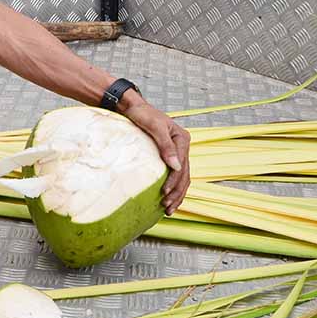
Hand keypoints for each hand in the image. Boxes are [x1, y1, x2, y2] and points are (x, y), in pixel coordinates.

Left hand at [121, 98, 189, 215]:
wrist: (132, 107)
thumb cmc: (142, 114)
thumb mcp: (153, 126)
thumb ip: (166, 145)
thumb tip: (176, 166)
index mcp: (182, 139)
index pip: (181, 167)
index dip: (174, 182)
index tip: (164, 194)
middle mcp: (182, 146)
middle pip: (184, 175)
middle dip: (177, 193)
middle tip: (167, 207)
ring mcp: (176, 152)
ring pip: (182, 178)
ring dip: (177, 194)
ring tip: (168, 209)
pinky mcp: (168, 155)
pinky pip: (174, 174)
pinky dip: (173, 187)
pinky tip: (168, 199)